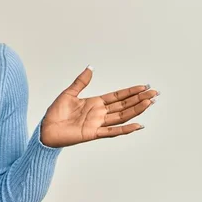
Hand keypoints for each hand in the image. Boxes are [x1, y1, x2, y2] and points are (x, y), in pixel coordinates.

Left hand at [40, 66, 158, 147]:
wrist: (46, 130)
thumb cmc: (55, 113)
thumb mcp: (68, 93)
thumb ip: (81, 82)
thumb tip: (90, 68)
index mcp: (94, 103)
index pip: (117, 96)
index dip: (130, 92)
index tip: (144, 87)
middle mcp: (99, 113)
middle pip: (124, 105)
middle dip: (139, 99)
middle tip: (155, 93)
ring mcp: (98, 124)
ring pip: (122, 116)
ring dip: (136, 110)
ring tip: (150, 102)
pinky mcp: (93, 133)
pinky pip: (112, 131)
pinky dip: (125, 129)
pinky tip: (138, 125)